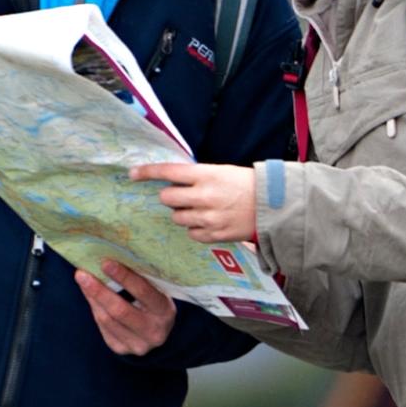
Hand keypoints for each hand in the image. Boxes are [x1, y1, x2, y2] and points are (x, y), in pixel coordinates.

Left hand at [76, 260, 172, 356]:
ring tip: (83, 281)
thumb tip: (108, 261)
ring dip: (92, 298)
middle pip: (120, 311)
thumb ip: (139, 279)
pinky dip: (95, 309)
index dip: (123, 277)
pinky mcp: (121, 349)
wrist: (159, 331)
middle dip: (99, 291)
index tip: (105, 263)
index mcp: (165, 312)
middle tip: (82, 274)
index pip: (143, 292)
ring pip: (106, 319)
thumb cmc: (154, 302)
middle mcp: (153, 332)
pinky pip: (102, 327)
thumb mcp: (156, 290)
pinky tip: (91, 296)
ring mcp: (137, 344)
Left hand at [132, 160, 258, 245]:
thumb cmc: (245, 184)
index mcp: (206, 175)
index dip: (148, 172)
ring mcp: (209, 218)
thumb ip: (196, 176)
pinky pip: (191, 234)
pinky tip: (208, 222)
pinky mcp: (215, 235)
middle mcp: (205, 196)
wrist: (272, 205)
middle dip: (170, 197)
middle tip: (181, 197)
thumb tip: (171, 182)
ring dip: (183, 213)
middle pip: (167, 198)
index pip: (169, 171)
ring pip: (177, 218)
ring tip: (200, 210)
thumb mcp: (220, 172)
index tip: (133, 174)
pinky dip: (195, 228)